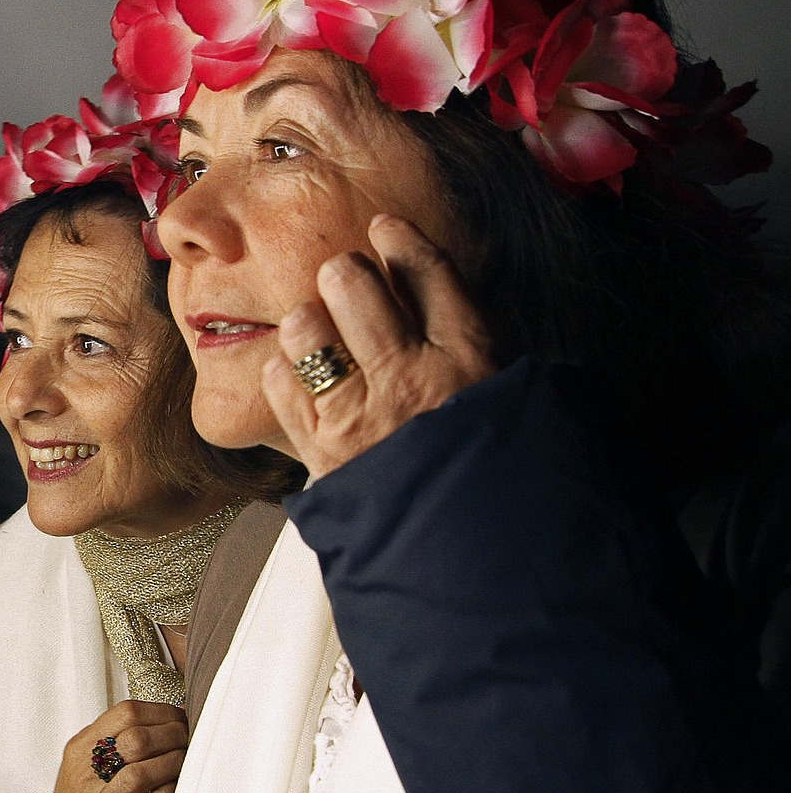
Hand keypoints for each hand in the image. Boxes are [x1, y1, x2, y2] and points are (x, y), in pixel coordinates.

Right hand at [28, 700, 185, 792]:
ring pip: (140, 773)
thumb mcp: (84, 766)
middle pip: (136, 739)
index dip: (161, 712)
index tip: (180, 719)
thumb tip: (162, 721)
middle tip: (189, 742)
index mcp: (81, 750)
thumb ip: (113, 743)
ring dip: (174, 765)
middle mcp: (86, 773)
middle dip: (173, 737)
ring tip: (188, 764)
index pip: (125, 713)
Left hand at [264, 214, 496, 478]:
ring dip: (307, 323)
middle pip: (353, 283)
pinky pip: (279, 379)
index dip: (401, 241)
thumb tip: (441, 292)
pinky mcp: (320, 449)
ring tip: (320, 337)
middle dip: (343, 275)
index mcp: (472, 360)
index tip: (384, 228)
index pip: (430, 271)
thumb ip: (479, 345)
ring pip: (304, 324)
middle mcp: (412, 378)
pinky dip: (283, 372)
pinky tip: (301, 379)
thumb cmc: (498, 478)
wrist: (474, 564)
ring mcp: (360, 413)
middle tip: (345, 286)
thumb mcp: (513, 401)